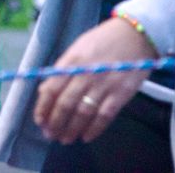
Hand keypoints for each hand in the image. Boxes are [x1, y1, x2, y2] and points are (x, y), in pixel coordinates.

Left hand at [33, 16, 154, 144]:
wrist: (135, 35)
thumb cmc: (103, 41)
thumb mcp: (78, 48)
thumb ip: (62, 69)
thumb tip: (45, 91)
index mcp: (72, 61)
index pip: (52, 88)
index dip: (43, 107)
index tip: (39, 120)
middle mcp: (86, 74)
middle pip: (66, 104)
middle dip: (55, 123)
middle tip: (50, 134)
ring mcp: (104, 84)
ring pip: (83, 113)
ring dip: (72, 129)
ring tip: (65, 138)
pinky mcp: (121, 93)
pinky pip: (105, 116)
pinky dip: (94, 129)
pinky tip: (86, 136)